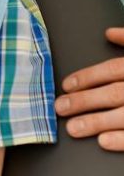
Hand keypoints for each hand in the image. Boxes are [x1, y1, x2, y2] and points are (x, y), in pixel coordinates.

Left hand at [55, 27, 123, 149]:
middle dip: (83, 101)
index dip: (86, 77)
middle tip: (59, 107)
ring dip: (96, 123)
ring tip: (73, 128)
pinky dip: (123, 140)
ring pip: (123, 115)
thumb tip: (109, 33)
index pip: (109, 70)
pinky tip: (104, 142)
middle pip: (111, 94)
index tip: (65, 85)